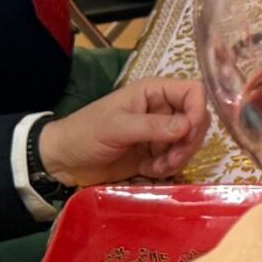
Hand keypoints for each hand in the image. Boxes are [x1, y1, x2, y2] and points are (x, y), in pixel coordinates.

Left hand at [37, 78, 209, 187]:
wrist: (63, 162)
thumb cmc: (85, 134)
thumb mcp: (117, 127)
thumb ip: (152, 126)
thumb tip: (188, 126)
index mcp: (153, 92)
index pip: (193, 91)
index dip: (198, 110)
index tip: (189, 133)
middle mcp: (162, 109)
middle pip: (197, 120)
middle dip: (188, 141)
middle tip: (170, 158)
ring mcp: (159, 133)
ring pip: (189, 143)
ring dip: (177, 158)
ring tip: (155, 167)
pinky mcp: (155, 154)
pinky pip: (175, 160)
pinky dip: (167, 168)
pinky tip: (148, 170)